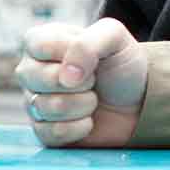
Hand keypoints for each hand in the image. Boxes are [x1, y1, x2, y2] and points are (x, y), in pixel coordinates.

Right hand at [14, 18, 149, 146]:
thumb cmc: (122, 65)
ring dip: (83, 105)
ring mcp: (34, 102)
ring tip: (93, 98)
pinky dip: (80, 127)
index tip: (92, 57)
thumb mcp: (114, 37)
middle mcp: (31, 71)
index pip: (39, 46)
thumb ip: (87, 44)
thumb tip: (66, 77)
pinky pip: (52, 133)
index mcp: (41, 42)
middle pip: (38, 78)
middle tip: (94, 80)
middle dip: (80, 82)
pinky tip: (88, 120)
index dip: (72, 55)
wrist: (138, 102)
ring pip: (47, 107)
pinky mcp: (43, 131)